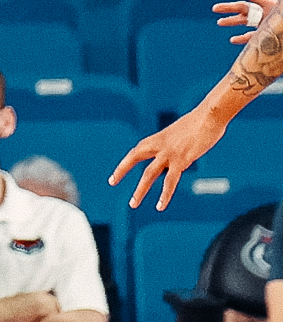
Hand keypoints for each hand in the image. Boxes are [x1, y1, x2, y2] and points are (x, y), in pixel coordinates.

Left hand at [111, 106, 228, 210]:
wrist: (210, 116)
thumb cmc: (201, 122)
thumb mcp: (182, 133)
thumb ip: (176, 143)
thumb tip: (179, 151)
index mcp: (158, 138)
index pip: (136, 151)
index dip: (125, 163)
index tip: (115, 175)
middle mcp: (159, 145)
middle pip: (135, 158)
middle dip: (122, 170)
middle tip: (111, 182)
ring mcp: (169, 153)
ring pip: (149, 175)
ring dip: (140, 190)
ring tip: (133, 204)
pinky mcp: (182, 160)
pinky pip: (170, 181)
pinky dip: (165, 195)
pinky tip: (160, 206)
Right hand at [216, 0, 279, 44]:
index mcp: (269, 5)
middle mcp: (265, 14)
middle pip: (243, 8)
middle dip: (228, 8)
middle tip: (214, 9)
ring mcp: (264, 26)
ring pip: (244, 22)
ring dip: (232, 21)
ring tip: (219, 22)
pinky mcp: (266, 38)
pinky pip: (251, 38)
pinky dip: (241, 38)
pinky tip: (232, 39)